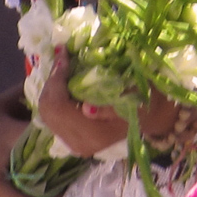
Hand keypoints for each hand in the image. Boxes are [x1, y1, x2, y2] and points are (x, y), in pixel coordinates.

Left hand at [36, 48, 179, 155]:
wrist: (150, 116)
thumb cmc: (145, 99)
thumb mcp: (134, 97)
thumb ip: (110, 107)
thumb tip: (85, 108)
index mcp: (94, 134)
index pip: (59, 107)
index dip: (57, 77)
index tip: (63, 53)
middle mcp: (79, 143)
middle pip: (48, 109)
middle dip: (52, 80)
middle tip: (62, 57)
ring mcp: (73, 143)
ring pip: (45, 112)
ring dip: (51, 87)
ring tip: (63, 67)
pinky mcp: (70, 138)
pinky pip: (51, 115)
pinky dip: (54, 96)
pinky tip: (64, 83)